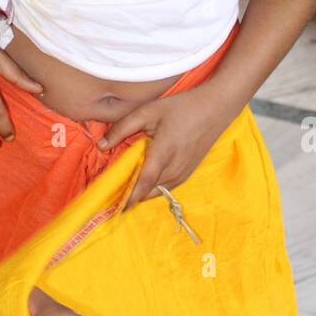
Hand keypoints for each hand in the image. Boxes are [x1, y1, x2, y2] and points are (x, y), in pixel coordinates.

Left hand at [95, 89, 220, 206]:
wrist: (215, 110)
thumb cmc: (180, 108)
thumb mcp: (148, 111)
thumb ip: (122, 128)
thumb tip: (100, 146)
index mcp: (163, 153)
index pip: (142, 183)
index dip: (126, 197)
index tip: (111, 207)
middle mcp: (174, 169)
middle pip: (146, 192)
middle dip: (128, 195)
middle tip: (109, 193)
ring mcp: (183, 174)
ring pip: (156, 192)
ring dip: (140, 192)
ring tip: (122, 186)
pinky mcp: (187, 174)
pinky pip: (165, 188)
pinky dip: (152, 187)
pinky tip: (141, 178)